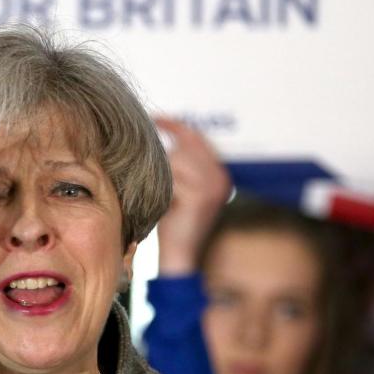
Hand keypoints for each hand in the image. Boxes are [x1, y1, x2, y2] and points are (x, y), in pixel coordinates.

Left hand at [154, 117, 231, 275]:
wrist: (180, 255)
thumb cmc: (174, 221)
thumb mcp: (179, 187)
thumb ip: (179, 163)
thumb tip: (164, 133)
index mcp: (219, 174)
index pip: (197, 137)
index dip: (175, 126)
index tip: (155, 118)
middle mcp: (220, 178)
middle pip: (183, 148)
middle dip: (165, 160)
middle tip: (154, 174)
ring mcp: (211, 187)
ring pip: (174, 162)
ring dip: (162, 178)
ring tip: (167, 200)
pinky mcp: (199, 198)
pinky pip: (170, 179)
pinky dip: (162, 191)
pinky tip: (167, 209)